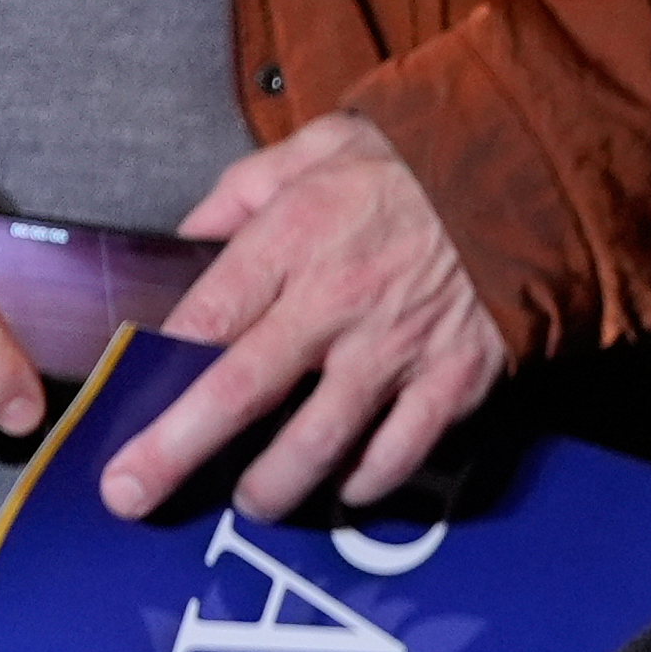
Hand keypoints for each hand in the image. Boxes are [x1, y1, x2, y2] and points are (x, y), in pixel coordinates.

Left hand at [100, 112, 504, 520]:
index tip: (120, 401)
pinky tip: (345, 490)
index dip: (158, 367)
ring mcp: (396, 352)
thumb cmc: (416, 165)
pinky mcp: (452, 383)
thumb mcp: (316, 147)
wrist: (530, 177)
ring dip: (271, 487)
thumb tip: (187, 242)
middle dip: (174, 450)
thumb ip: (241, 194)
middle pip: (238, 393)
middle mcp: (336, 304)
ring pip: (318, 443)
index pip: (205, 317)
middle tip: (128, 495)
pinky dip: (367, 482)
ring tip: (249, 504)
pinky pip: (400, 453)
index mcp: (293, 239)